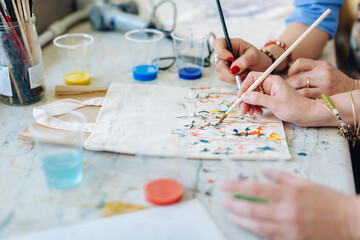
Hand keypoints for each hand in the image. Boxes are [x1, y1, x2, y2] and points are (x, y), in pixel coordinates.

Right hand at [212, 38, 271, 83]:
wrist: (261, 68)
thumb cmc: (257, 58)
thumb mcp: (254, 56)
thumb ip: (245, 60)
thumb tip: (233, 69)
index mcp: (230, 44)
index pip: (217, 44)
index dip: (221, 51)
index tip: (231, 58)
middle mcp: (224, 54)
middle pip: (218, 63)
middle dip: (229, 71)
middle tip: (242, 74)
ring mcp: (223, 64)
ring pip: (221, 73)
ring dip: (233, 77)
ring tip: (245, 74)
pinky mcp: (224, 74)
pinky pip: (225, 79)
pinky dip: (234, 80)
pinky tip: (241, 76)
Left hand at [220, 171, 359, 239]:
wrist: (349, 221)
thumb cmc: (327, 199)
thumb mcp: (304, 182)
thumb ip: (281, 177)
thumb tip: (262, 172)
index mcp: (289, 194)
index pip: (256, 189)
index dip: (236, 187)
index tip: (223, 185)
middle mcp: (287, 212)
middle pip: (252, 209)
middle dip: (234, 205)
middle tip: (223, 201)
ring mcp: (289, 229)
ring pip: (258, 226)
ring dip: (242, 220)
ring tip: (231, 215)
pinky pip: (269, 237)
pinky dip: (256, 231)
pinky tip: (249, 226)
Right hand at [238, 72, 316, 126]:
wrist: (308, 115)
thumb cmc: (295, 107)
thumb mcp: (274, 103)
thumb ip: (258, 99)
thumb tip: (244, 96)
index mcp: (272, 81)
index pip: (252, 78)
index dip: (245, 86)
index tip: (240, 97)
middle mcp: (270, 85)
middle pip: (251, 88)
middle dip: (246, 99)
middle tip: (243, 110)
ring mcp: (271, 93)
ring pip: (254, 96)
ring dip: (250, 104)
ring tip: (251, 113)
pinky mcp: (272, 100)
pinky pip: (259, 101)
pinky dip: (255, 107)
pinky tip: (258, 112)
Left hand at [286, 59, 358, 97]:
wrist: (352, 90)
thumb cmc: (336, 81)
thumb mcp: (326, 70)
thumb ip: (311, 69)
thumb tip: (291, 74)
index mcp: (321, 64)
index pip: (300, 62)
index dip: (291, 70)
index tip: (289, 76)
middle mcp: (322, 72)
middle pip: (298, 77)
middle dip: (288, 84)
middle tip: (285, 89)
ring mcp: (324, 84)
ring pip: (300, 87)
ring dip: (292, 92)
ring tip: (289, 95)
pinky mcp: (324, 94)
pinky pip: (306, 96)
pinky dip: (299, 97)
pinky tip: (297, 99)